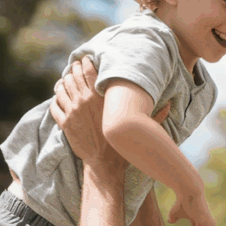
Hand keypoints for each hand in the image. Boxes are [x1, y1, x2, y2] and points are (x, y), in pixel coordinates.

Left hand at [50, 57, 167, 180]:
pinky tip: (59, 97)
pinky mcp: (65, 124)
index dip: (84, 62)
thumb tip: (170, 105)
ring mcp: (73, 112)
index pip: (88, 70)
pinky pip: (55, 105)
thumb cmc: (121, 146)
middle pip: (72, 75)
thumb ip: (155, 115)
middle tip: (73, 67)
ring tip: (65, 80)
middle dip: (72, 69)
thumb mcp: (140, 128)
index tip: (85, 61)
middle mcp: (85, 101)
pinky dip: (56, 98)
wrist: (104, 165)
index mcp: (101, 97)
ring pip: (62, 88)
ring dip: (62, 82)